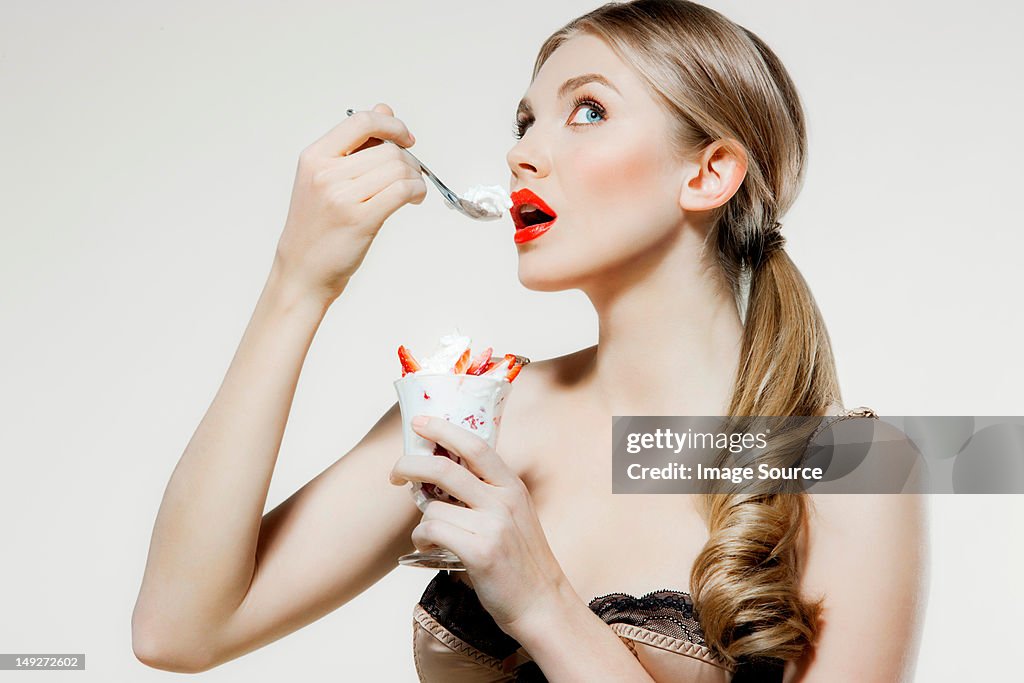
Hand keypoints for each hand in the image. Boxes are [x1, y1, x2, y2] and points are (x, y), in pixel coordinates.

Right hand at [273, 103, 426, 303]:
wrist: (302, 271)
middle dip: (408, 160)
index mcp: (314, 157)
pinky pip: (402, 190)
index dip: (391, 125)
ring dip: (415, 177)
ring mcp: (341, 197)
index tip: (405, 138)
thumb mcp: (324, 178)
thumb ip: (355, 145)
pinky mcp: (360, 220)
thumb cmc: (316, 227)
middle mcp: (325, 174)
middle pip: (387, 149)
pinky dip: (416, 191)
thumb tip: (383, 110)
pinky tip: (412, 199)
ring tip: (410, 191)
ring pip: (398, 168)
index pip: (361, 121)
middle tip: (409, 176)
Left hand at [389, 416, 571, 634]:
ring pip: (433, 507)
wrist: (541, 603)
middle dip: (411, 464)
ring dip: (421, 521)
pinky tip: (431, 548)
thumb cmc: (520, 560)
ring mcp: (493, 526)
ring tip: (430, 535)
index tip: (419, 423)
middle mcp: (504, 501)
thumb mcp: (515, 514)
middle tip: (396, 473)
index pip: (475, 445)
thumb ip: (488, 491)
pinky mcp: (480, 552)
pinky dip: (422, 539)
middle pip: (445, 468)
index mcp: (512, 486)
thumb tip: (441, 471)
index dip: (443, 429)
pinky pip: (433, 532)